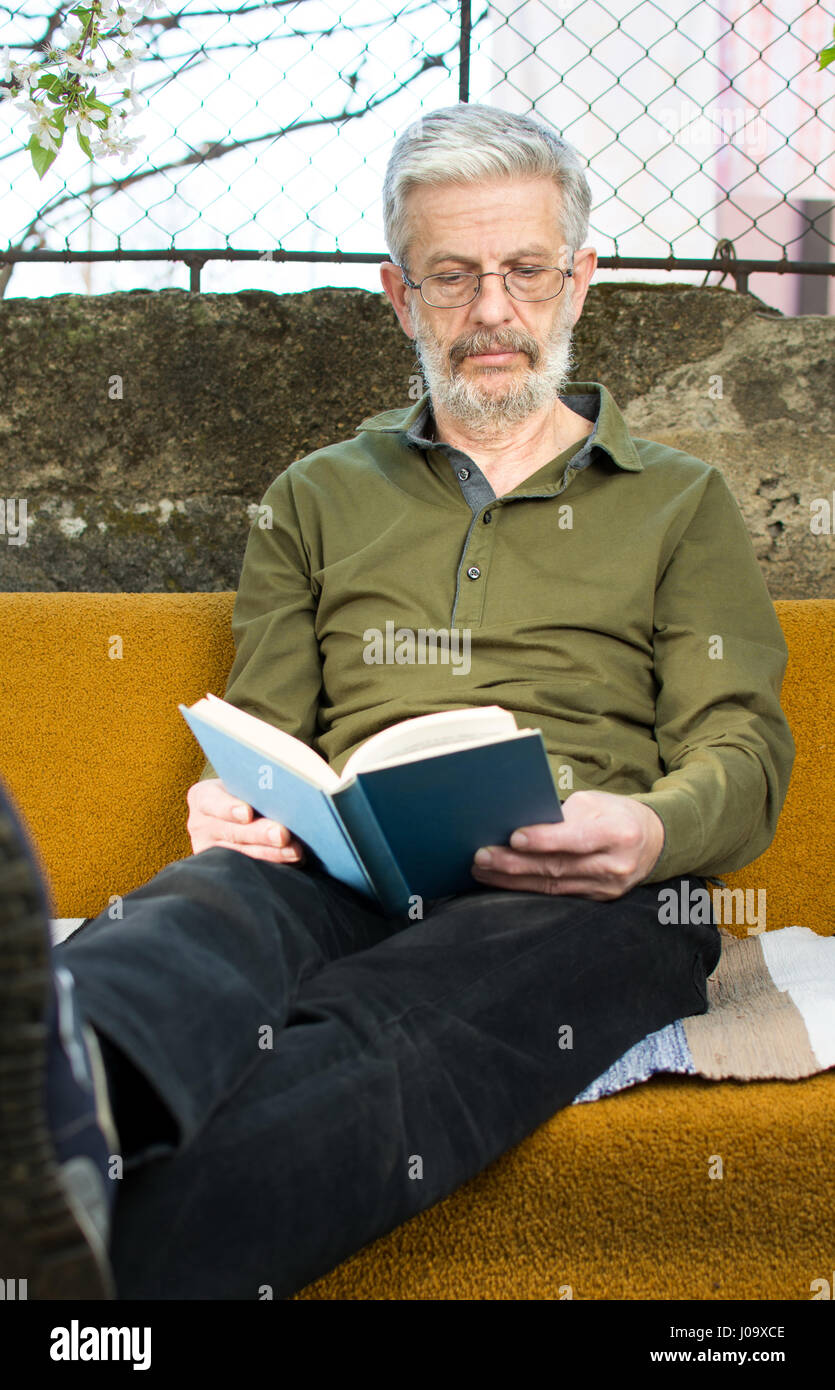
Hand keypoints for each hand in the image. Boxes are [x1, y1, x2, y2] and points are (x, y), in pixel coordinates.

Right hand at [186, 778, 306, 864]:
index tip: (247, 813)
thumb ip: (255, 787)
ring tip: (295, 851)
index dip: (228, 808)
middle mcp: (201, 826)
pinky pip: (248, 869)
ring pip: (242, 855)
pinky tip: (293, 860)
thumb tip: (282, 790)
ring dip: (272, 853)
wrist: (231, 813)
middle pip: (231, 832)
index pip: (210, 802)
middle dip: (259, 834)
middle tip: (282, 834)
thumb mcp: (241, 783)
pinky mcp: (222, 869)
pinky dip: (273, 864)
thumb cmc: (243, 792)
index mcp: (202, 797)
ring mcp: (209, 851)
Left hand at [470, 790, 664, 900]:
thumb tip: (517, 825)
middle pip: (559, 867)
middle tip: (481, 857)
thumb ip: (562, 816)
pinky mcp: (597, 900)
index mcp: (619, 832)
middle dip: (515, 863)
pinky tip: (502, 881)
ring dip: (512, 879)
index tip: (513, 837)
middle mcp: (615, 865)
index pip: (577, 838)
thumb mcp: (595, 803)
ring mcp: (607, 888)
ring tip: (482, 869)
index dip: (545, 840)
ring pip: (553, 886)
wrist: (652, 841)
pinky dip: (526, 888)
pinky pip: (556, 895)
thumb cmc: (614, 814)